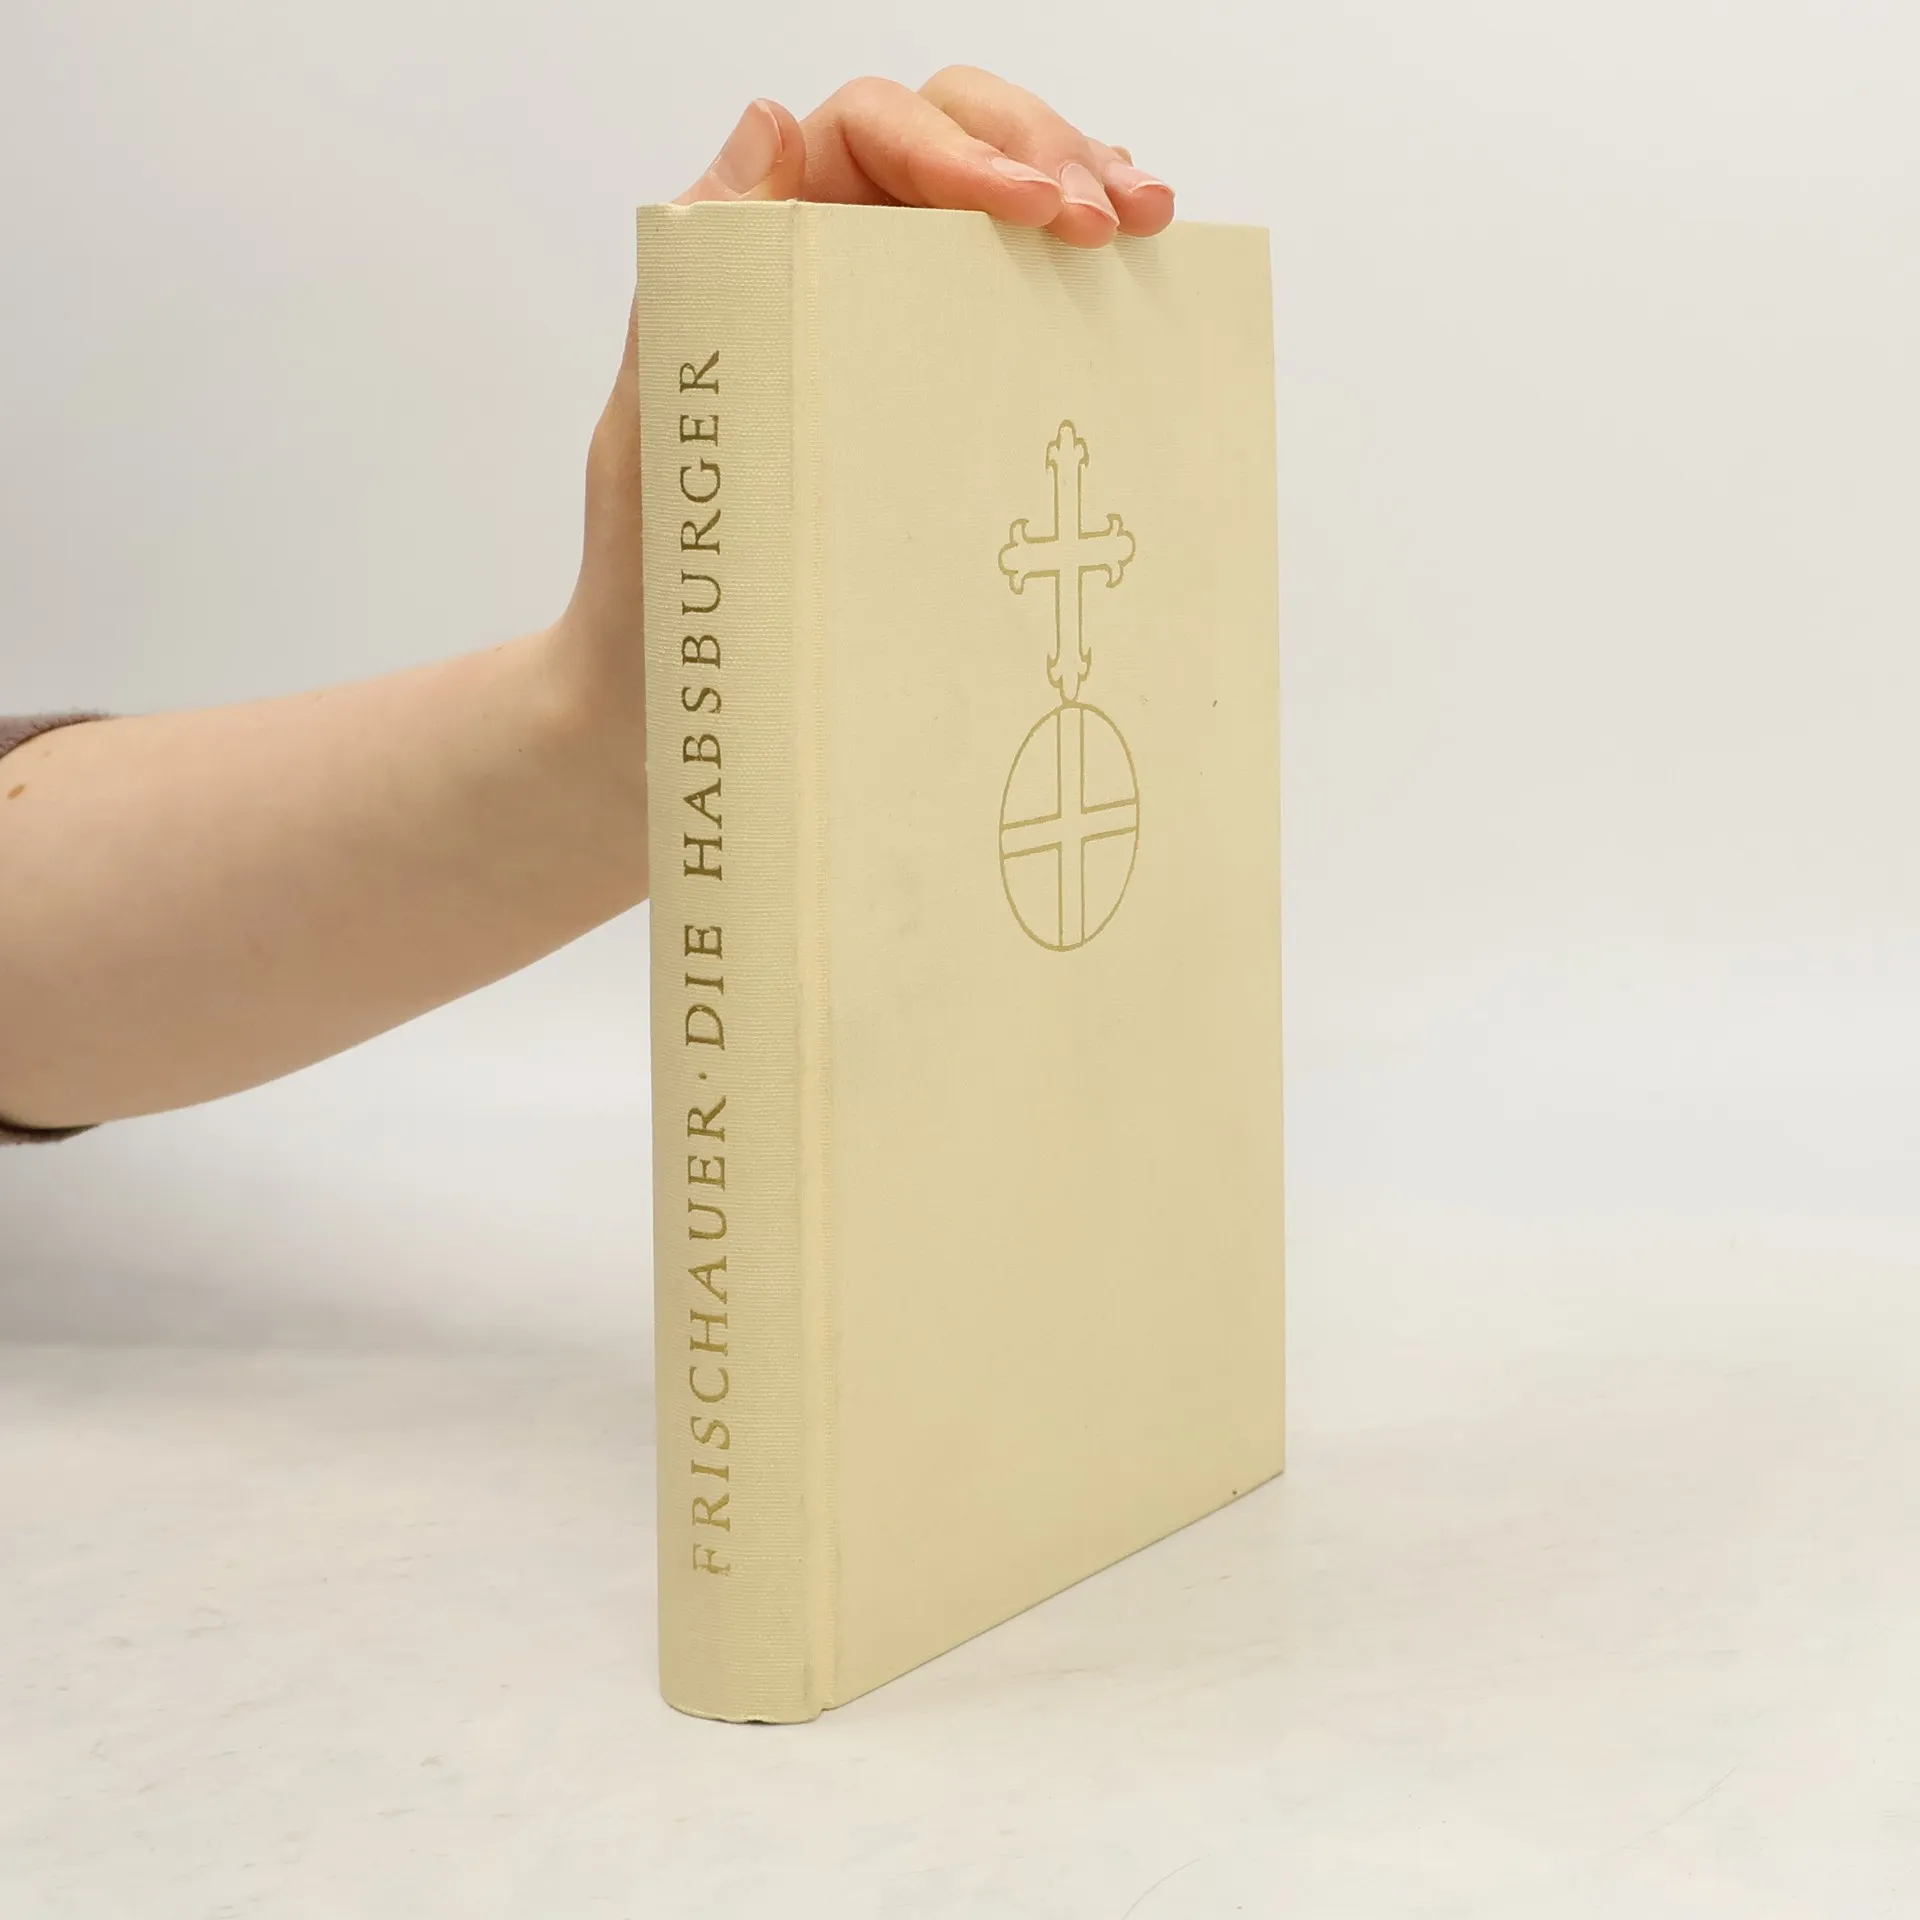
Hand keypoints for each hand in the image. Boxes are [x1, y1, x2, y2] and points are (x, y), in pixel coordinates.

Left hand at [554, 68, 1174, 729]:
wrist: (682, 715)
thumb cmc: (655, 585)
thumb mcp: (656, 425)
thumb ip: (700, 277)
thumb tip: (769, 122)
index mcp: (760, 254)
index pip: (872, 137)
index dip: (960, 146)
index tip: (1030, 212)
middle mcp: (831, 276)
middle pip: (958, 145)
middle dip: (1046, 156)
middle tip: (1113, 220)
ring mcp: (894, 340)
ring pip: (1003, 219)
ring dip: (1087, 193)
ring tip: (1144, 227)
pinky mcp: (943, 412)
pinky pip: (1025, 319)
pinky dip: (1086, 290)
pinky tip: (1133, 286)